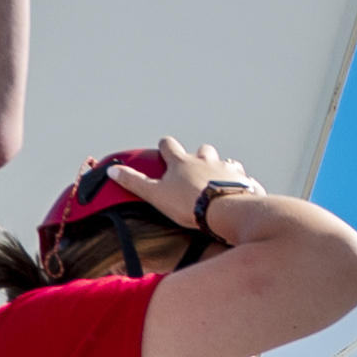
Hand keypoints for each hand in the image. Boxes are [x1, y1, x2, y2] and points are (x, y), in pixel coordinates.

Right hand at [126, 138, 255, 229]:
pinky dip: (238, 182)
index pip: (169, 145)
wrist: (223, 210)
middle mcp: (205, 160)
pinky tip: (237, 190)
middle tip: (194, 168)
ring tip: (216, 180)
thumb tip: (113, 170)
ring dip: (219, 168)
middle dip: (197, 155)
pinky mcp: (242, 180)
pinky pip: (242, 177)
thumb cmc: (187, 203)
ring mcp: (225, 168)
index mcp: (181, 162)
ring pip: (223, 161)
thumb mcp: (155, 194)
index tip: (163, 149)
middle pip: (201, 149)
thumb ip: (133, 182)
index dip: (165, 147)